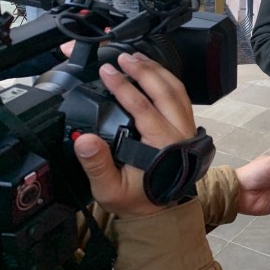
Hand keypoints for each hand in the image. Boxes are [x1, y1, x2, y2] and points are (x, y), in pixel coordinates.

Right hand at [73, 52, 197, 218]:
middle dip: (142, 69)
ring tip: (136, 57)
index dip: (122, 86)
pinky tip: (153, 71)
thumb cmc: (136, 199)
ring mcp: (186, 127)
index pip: (141, 105)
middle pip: (164, 90)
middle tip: (121, 57)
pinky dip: (167, 79)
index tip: (106, 71)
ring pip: (176, 89)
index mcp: (163, 144)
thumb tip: (83, 139)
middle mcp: (179, 131)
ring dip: (156, 70)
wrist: (162, 212)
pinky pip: (181, 95)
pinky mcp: (187, 125)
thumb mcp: (109, 189)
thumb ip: (96, 164)